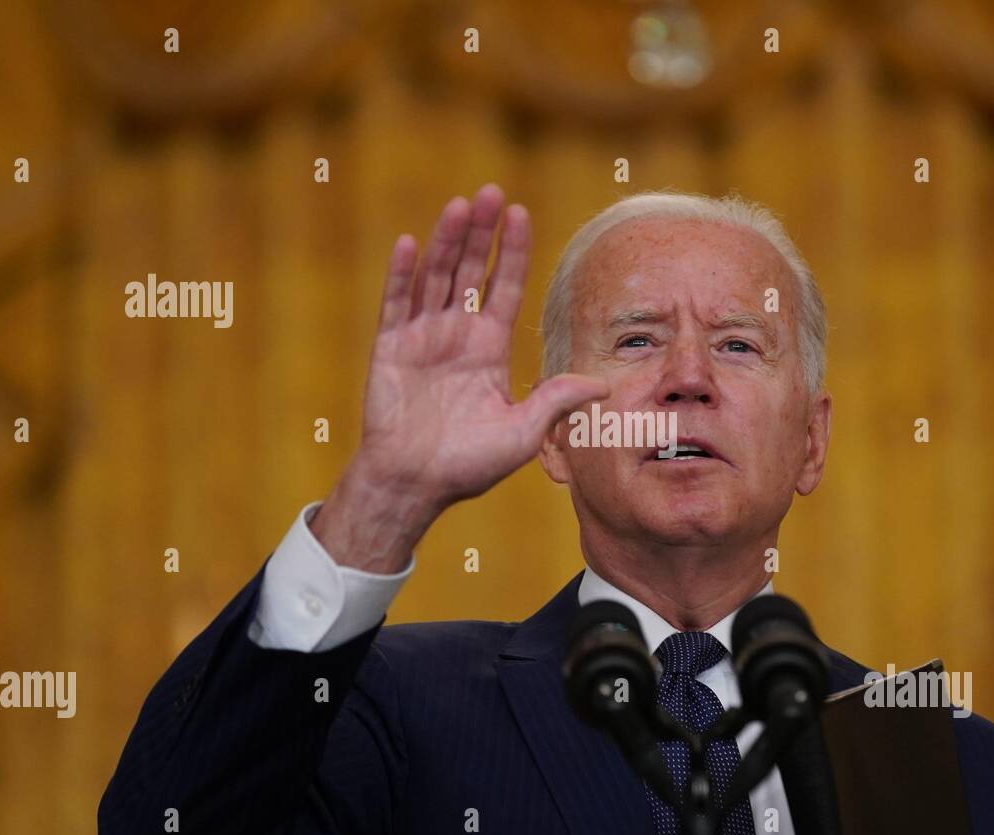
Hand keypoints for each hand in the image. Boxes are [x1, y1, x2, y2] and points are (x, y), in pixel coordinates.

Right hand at [310, 184, 608, 571]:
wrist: (416, 484)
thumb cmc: (469, 464)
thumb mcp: (524, 431)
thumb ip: (556, 400)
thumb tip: (604, 384)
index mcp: (488, 348)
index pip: (502, 286)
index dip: (511, 251)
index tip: (521, 213)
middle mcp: (456, 334)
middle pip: (470, 271)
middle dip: (482, 232)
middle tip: (492, 192)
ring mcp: (421, 338)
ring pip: (434, 277)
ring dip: (445, 241)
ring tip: (459, 206)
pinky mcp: (389, 349)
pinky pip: (395, 304)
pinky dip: (401, 274)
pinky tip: (408, 243)